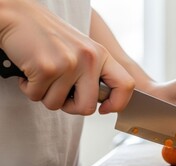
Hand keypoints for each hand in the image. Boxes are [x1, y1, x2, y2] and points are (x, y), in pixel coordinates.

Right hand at [0, 0, 133, 114]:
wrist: (18, 16)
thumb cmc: (48, 37)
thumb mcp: (82, 51)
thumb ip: (94, 73)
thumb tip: (104, 103)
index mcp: (101, 55)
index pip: (126, 86)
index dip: (117, 104)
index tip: (104, 109)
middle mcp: (89, 58)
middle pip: (88, 107)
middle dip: (71, 107)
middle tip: (61, 94)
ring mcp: (69, 63)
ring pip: (57, 104)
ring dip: (45, 95)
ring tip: (42, 75)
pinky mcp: (46, 67)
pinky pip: (37, 96)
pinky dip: (29, 88)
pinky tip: (30, 71)